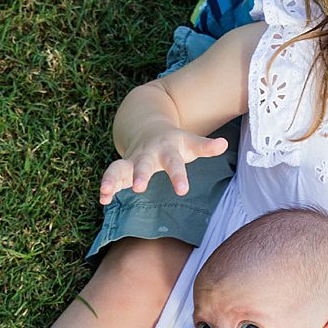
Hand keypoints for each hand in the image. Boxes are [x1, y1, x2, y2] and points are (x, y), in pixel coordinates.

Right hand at [98, 130, 228, 204]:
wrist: (148, 127)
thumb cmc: (175, 142)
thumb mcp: (190, 142)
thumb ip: (205, 146)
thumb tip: (224, 144)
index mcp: (166, 149)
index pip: (174, 163)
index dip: (177, 176)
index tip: (182, 190)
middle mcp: (147, 154)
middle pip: (143, 164)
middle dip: (140, 174)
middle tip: (139, 187)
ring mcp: (131, 160)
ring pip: (119, 167)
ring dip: (112, 179)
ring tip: (105, 192)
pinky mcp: (121, 168)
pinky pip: (110, 176)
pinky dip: (106, 187)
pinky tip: (103, 199)